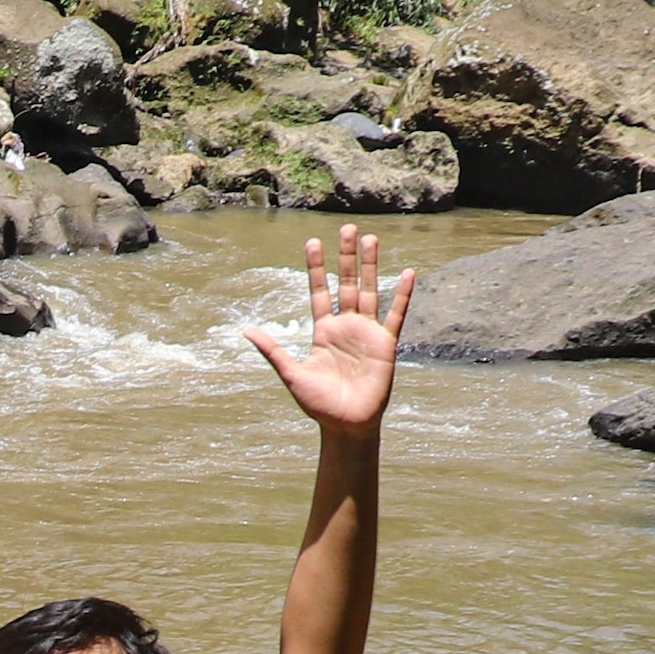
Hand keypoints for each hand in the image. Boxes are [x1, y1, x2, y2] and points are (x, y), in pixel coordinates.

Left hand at [239, 224, 414, 436]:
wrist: (346, 425)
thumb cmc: (318, 404)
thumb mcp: (291, 374)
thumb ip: (273, 350)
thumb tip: (245, 330)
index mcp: (323, 331)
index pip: (319, 292)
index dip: (317, 268)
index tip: (313, 242)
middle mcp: (346, 327)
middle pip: (346, 283)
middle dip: (346, 256)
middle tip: (347, 227)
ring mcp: (367, 333)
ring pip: (370, 290)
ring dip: (370, 265)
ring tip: (371, 238)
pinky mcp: (386, 345)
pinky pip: (396, 315)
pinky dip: (403, 295)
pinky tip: (409, 272)